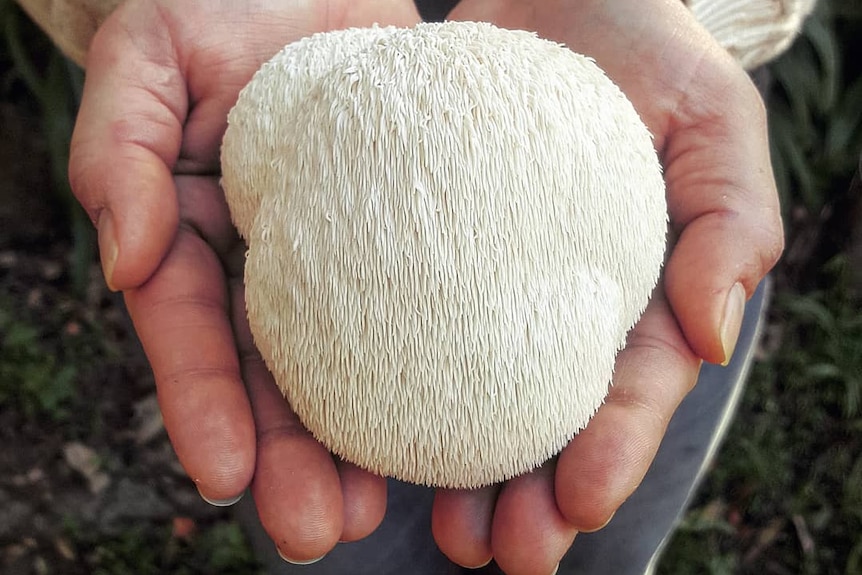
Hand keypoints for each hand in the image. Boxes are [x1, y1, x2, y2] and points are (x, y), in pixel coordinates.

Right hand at [69, 0, 421, 562]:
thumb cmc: (224, 6)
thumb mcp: (151, 55)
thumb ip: (119, 150)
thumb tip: (124, 259)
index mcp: (200, 234)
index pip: (193, 332)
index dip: (203, 406)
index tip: (223, 477)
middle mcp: (272, 265)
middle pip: (274, 377)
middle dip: (288, 459)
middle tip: (320, 530)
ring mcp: (347, 257)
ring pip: (349, 365)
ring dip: (360, 443)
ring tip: (381, 510)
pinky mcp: (415, 238)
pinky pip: (426, 306)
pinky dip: (437, 368)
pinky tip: (460, 420)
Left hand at [432, 1, 783, 572]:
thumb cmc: (644, 52)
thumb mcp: (712, 120)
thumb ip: (733, 221)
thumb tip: (714, 335)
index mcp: (633, 291)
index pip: (629, 386)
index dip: (610, 450)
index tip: (579, 505)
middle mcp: (551, 301)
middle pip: (543, 414)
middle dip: (526, 493)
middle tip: (496, 549)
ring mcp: (479, 278)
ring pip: (466, 389)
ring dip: (450, 465)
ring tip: (433, 525)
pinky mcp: (414, 244)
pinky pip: (394, 315)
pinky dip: (379, 376)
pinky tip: (358, 428)